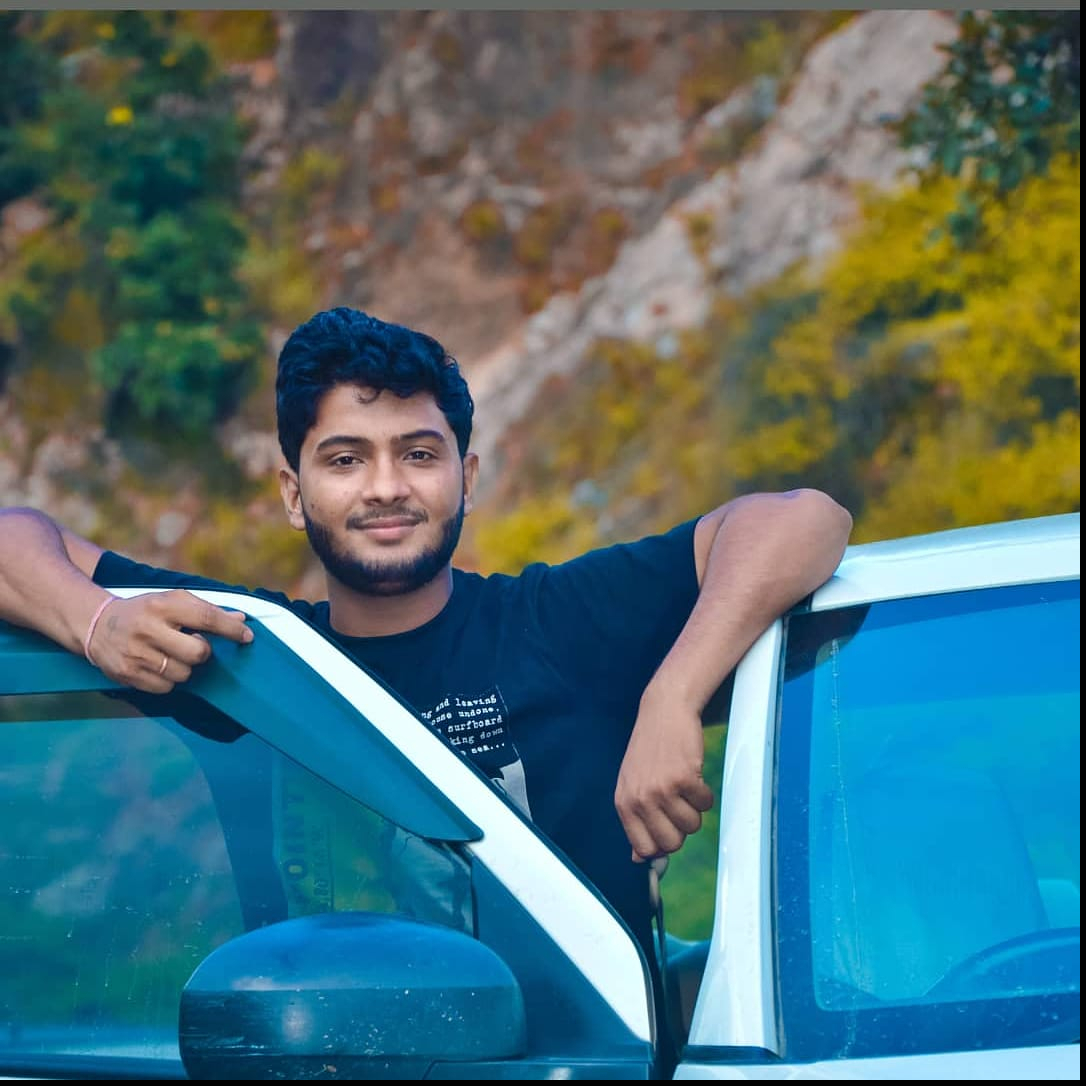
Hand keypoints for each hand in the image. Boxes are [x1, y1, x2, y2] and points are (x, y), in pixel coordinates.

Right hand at [85, 589, 252, 692]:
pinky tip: (157, 665)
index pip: (206, 617)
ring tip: (170, 654)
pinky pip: (166, 688)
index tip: (246, 636)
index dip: (231, 629)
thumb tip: (241, 619)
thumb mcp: (172, 601)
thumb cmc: (145, 611)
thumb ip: (206, 610)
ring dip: (185, 667)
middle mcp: (148, 629)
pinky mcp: (126, 674)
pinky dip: (168, 680)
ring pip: (184, 674)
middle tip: (192, 644)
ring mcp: (135, 653)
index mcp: (162, 605)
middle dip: (202, 652)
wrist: (96, 624)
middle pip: (198, 653)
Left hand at [614, 689, 713, 861]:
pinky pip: (705, 804)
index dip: (663, 844)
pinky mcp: (684, 778)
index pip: (644, 849)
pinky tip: (693, 773)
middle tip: (678, 804)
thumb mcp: (632, 784)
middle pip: (672, 843)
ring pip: (692, 825)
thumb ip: (635, 821)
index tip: (669, 829)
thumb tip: (637, 859)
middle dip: (682, 829)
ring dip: (695, 808)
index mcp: (624, 804)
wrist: (663, 711)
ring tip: (684, 785)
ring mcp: (662, 789)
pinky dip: (705, 792)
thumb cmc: (649, 750)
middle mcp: (640, 799)